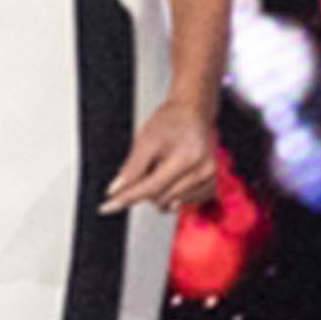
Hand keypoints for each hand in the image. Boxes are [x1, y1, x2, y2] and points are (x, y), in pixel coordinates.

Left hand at [103, 98, 221, 216]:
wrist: (193, 113)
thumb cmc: (171, 121)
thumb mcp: (146, 139)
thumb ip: (131, 168)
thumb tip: (115, 190)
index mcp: (187, 157)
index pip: (152, 187)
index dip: (128, 197)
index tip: (109, 206)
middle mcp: (203, 171)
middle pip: (160, 198)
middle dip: (145, 189)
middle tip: (145, 168)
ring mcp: (210, 180)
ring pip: (171, 204)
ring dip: (159, 192)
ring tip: (162, 168)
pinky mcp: (211, 186)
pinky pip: (184, 203)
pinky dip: (173, 195)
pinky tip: (173, 178)